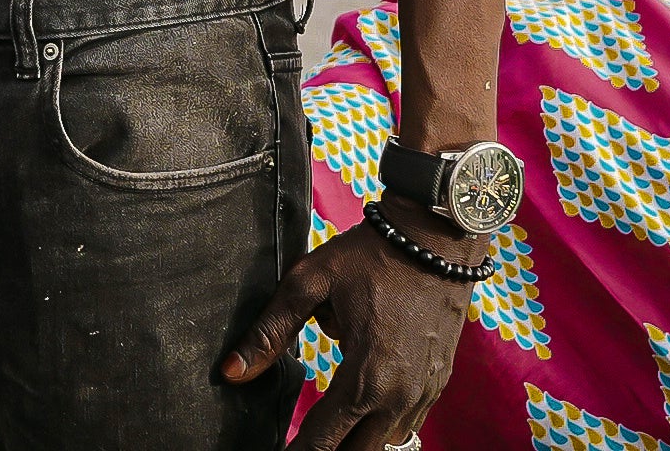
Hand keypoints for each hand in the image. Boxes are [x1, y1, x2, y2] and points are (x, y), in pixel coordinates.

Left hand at [223, 211, 477, 446]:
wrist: (437, 239)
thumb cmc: (372, 257)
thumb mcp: (310, 284)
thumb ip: (270, 332)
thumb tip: (232, 372)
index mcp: (364, 377)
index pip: (323, 440)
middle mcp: (398, 396)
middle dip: (326, 450)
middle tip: (298, 443)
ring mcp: (423, 393)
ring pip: (385, 443)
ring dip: (355, 440)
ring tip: (324, 428)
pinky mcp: (438, 383)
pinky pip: (407, 424)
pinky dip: (382, 426)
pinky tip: (360, 413)